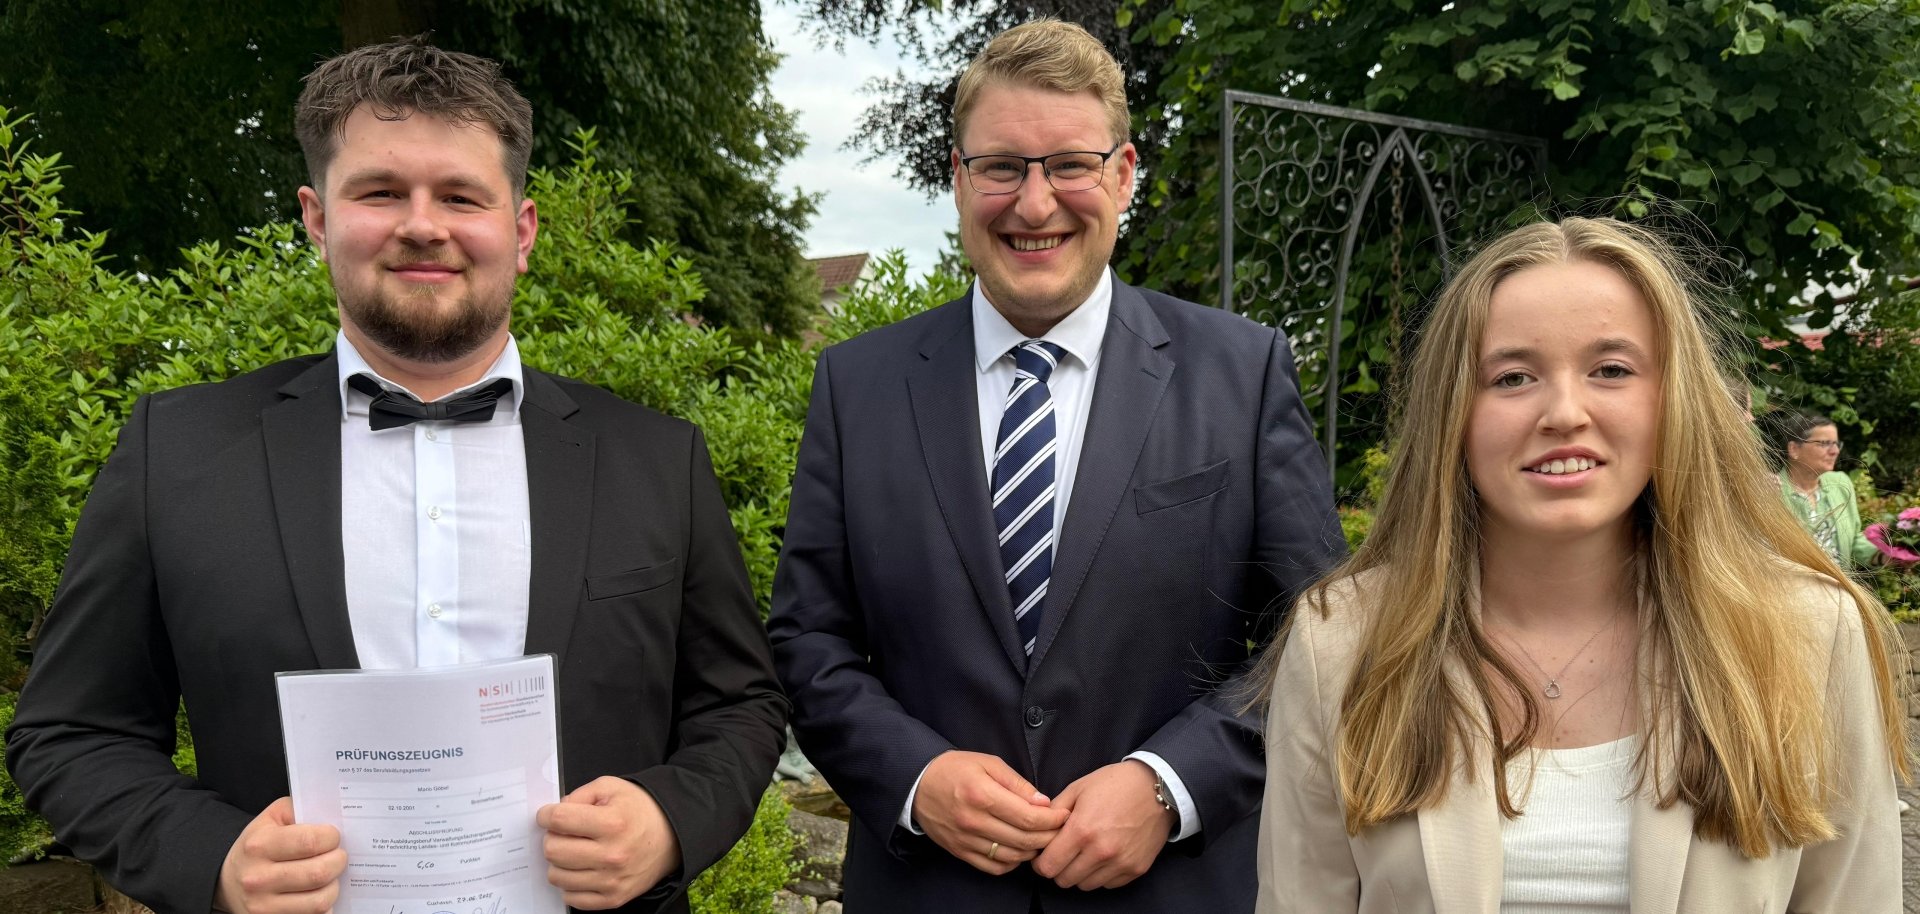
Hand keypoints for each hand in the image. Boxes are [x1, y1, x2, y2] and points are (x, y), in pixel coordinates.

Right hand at [213, 797, 346, 913]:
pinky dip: (323, 906)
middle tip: (338, 856)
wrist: (227, 880)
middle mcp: (258, 878)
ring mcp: (263, 906)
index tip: (333, 837)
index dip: (331, 838)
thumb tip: (330, 813)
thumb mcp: (270, 819)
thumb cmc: (257, 845)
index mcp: (259, 846)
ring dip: (333, 886)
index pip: (310, 842)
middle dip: (338, 862)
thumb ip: (298, 809)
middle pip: (319, 873)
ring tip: (330, 876)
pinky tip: (318, 893)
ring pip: (319, 900)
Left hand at [537, 776, 680, 908]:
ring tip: (575, 851)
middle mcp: (612, 855)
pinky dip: (571, 883)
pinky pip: (572, 898)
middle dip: (552, 838)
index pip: (559, 820)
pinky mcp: (613, 898)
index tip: (548, 815)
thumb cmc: (639, 810)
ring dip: (560, 862)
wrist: (672, 836)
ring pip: (557, 876)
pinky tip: (582, 869)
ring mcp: (612, 880)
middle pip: (553, 850)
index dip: (546, 815)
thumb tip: (553, 815)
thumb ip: (578, 795)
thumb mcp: (611, 788)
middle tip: (564, 833)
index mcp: (612, 823)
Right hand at [911, 750, 1068, 874]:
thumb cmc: (954, 769)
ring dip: (1032, 850)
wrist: (917, 784)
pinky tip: (1018, 850)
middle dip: (1049, 837)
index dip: (1053, 820)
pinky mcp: (960, 852)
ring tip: (1040, 838)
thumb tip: (1043, 803)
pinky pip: (994, 867)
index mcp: (982, 795)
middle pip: (1024, 840)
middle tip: (1059, 829)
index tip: (1063, 815)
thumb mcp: (988, 763)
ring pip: (1012, 857)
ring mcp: (966, 840)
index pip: (1029, 818)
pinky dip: (1012, 862)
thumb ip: (1018, 784)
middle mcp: (974, 821)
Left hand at [1033, 760, 1173, 889]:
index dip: (1040, 862)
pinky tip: (1104, 855)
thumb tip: (1037, 830)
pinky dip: (1101, 874)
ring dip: (1079, 873)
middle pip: (1064, 880)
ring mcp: (1120, 863)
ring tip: (1085, 852)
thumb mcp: (1078, 788)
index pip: (1047, 867)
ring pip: (1085, 885)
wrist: (1157, 787)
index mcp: (1081, 830)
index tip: (1044, 854)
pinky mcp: (1135, 869)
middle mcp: (1101, 851)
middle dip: (1058, 868)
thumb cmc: (1115, 784)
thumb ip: (1054, 812)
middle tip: (1064, 852)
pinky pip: (1107, 884)